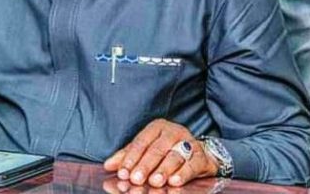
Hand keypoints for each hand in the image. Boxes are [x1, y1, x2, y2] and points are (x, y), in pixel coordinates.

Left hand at [103, 119, 218, 187]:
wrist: (199, 155)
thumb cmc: (167, 152)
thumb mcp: (146, 151)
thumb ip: (128, 157)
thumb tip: (108, 165)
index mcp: (157, 128)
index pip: (141, 142)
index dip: (131, 158)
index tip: (123, 173)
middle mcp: (173, 132)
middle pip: (157, 149)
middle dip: (145, 165)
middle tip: (136, 179)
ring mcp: (189, 143)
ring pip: (174, 156)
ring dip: (163, 170)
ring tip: (155, 181)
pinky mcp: (201, 156)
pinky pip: (192, 164)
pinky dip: (183, 173)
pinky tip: (174, 181)